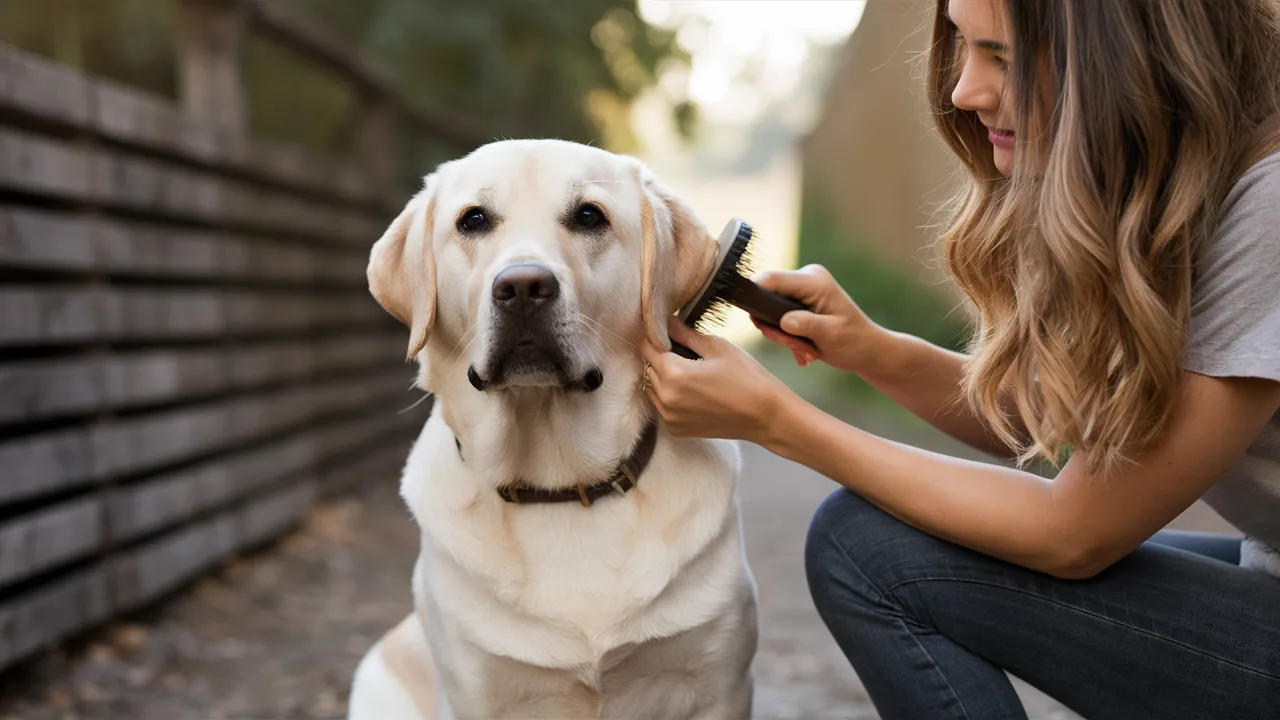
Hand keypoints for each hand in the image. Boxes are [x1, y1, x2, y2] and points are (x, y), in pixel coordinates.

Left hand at [640, 317, 798, 444]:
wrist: (765, 416)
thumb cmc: (747, 377)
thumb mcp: (717, 347)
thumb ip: (685, 334)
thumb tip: (666, 321)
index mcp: (674, 374)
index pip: (647, 348)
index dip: (655, 336)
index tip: (666, 332)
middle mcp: (666, 398)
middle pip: (648, 368)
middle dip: (660, 357)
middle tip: (683, 351)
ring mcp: (669, 417)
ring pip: (652, 388)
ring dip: (663, 378)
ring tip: (690, 372)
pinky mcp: (676, 429)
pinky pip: (662, 406)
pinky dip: (670, 396)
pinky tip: (692, 391)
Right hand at [754, 264, 888, 374]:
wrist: (867, 349)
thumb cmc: (855, 341)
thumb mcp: (831, 334)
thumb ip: (805, 325)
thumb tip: (783, 321)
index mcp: (813, 280)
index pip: (770, 279)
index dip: (757, 298)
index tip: (762, 325)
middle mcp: (805, 278)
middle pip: (766, 298)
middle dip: (776, 327)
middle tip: (797, 347)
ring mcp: (801, 290)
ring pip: (769, 311)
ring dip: (783, 336)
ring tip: (805, 349)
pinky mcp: (798, 302)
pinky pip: (777, 318)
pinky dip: (787, 336)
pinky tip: (806, 348)